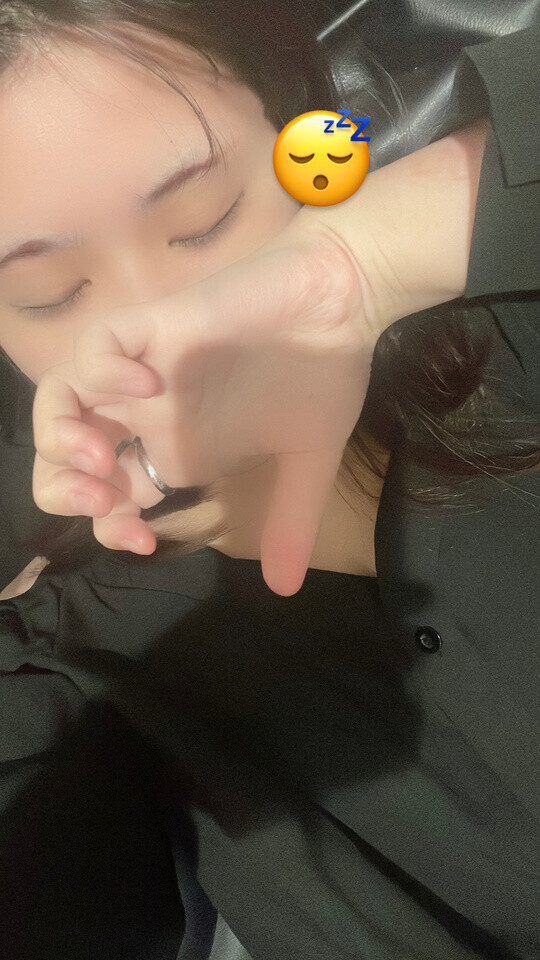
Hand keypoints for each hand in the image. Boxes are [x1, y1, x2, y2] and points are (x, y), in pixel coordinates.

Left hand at [32, 224, 379, 596]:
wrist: (342, 301)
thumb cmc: (323, 376)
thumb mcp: (308, 463)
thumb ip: (290, 522)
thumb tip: (286, 589)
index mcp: (177, 450)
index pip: (111, 496)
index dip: (108, 527)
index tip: (142, 540)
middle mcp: (150, 415)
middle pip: (66, 453)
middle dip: (62, 487)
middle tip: (102, 503)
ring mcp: (146, 369)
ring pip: (60, 397)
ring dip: (62, 435)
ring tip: (103, 458)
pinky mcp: (154, 326)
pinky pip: (96, 345)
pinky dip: (102, 371)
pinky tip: (147, 388)